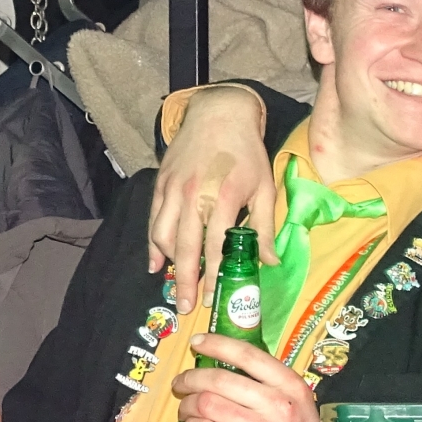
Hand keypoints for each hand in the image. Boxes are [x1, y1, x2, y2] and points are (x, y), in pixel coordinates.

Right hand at [148, 87, 277, 313]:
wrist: (219, 113)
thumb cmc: (247, 152)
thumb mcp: (264, 187)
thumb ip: (265, 227)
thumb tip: (269, 262)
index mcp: (223, 198)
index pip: (216, 247)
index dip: (214, 276)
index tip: (213, 298)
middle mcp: (194, 197)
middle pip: (185, 249)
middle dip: (185, 281)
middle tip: (186, 307)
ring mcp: (173, 191)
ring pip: (163, 236)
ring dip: (169, 264)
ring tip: (176, 285)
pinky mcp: (160, 184)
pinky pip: (152, 221)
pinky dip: (152, 244)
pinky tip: (155, 263)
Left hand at [172, 335, 321, 421]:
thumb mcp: (299, 405)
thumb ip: (273, 386)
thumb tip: (232, 366)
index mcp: (291, 386)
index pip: (249, 355)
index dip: (218, 345)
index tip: (198, 342)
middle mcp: (276, 404)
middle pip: (220, 379)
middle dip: (192, 378)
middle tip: (181, 382)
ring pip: (207, 404)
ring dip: (187, 404)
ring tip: (185, 407)